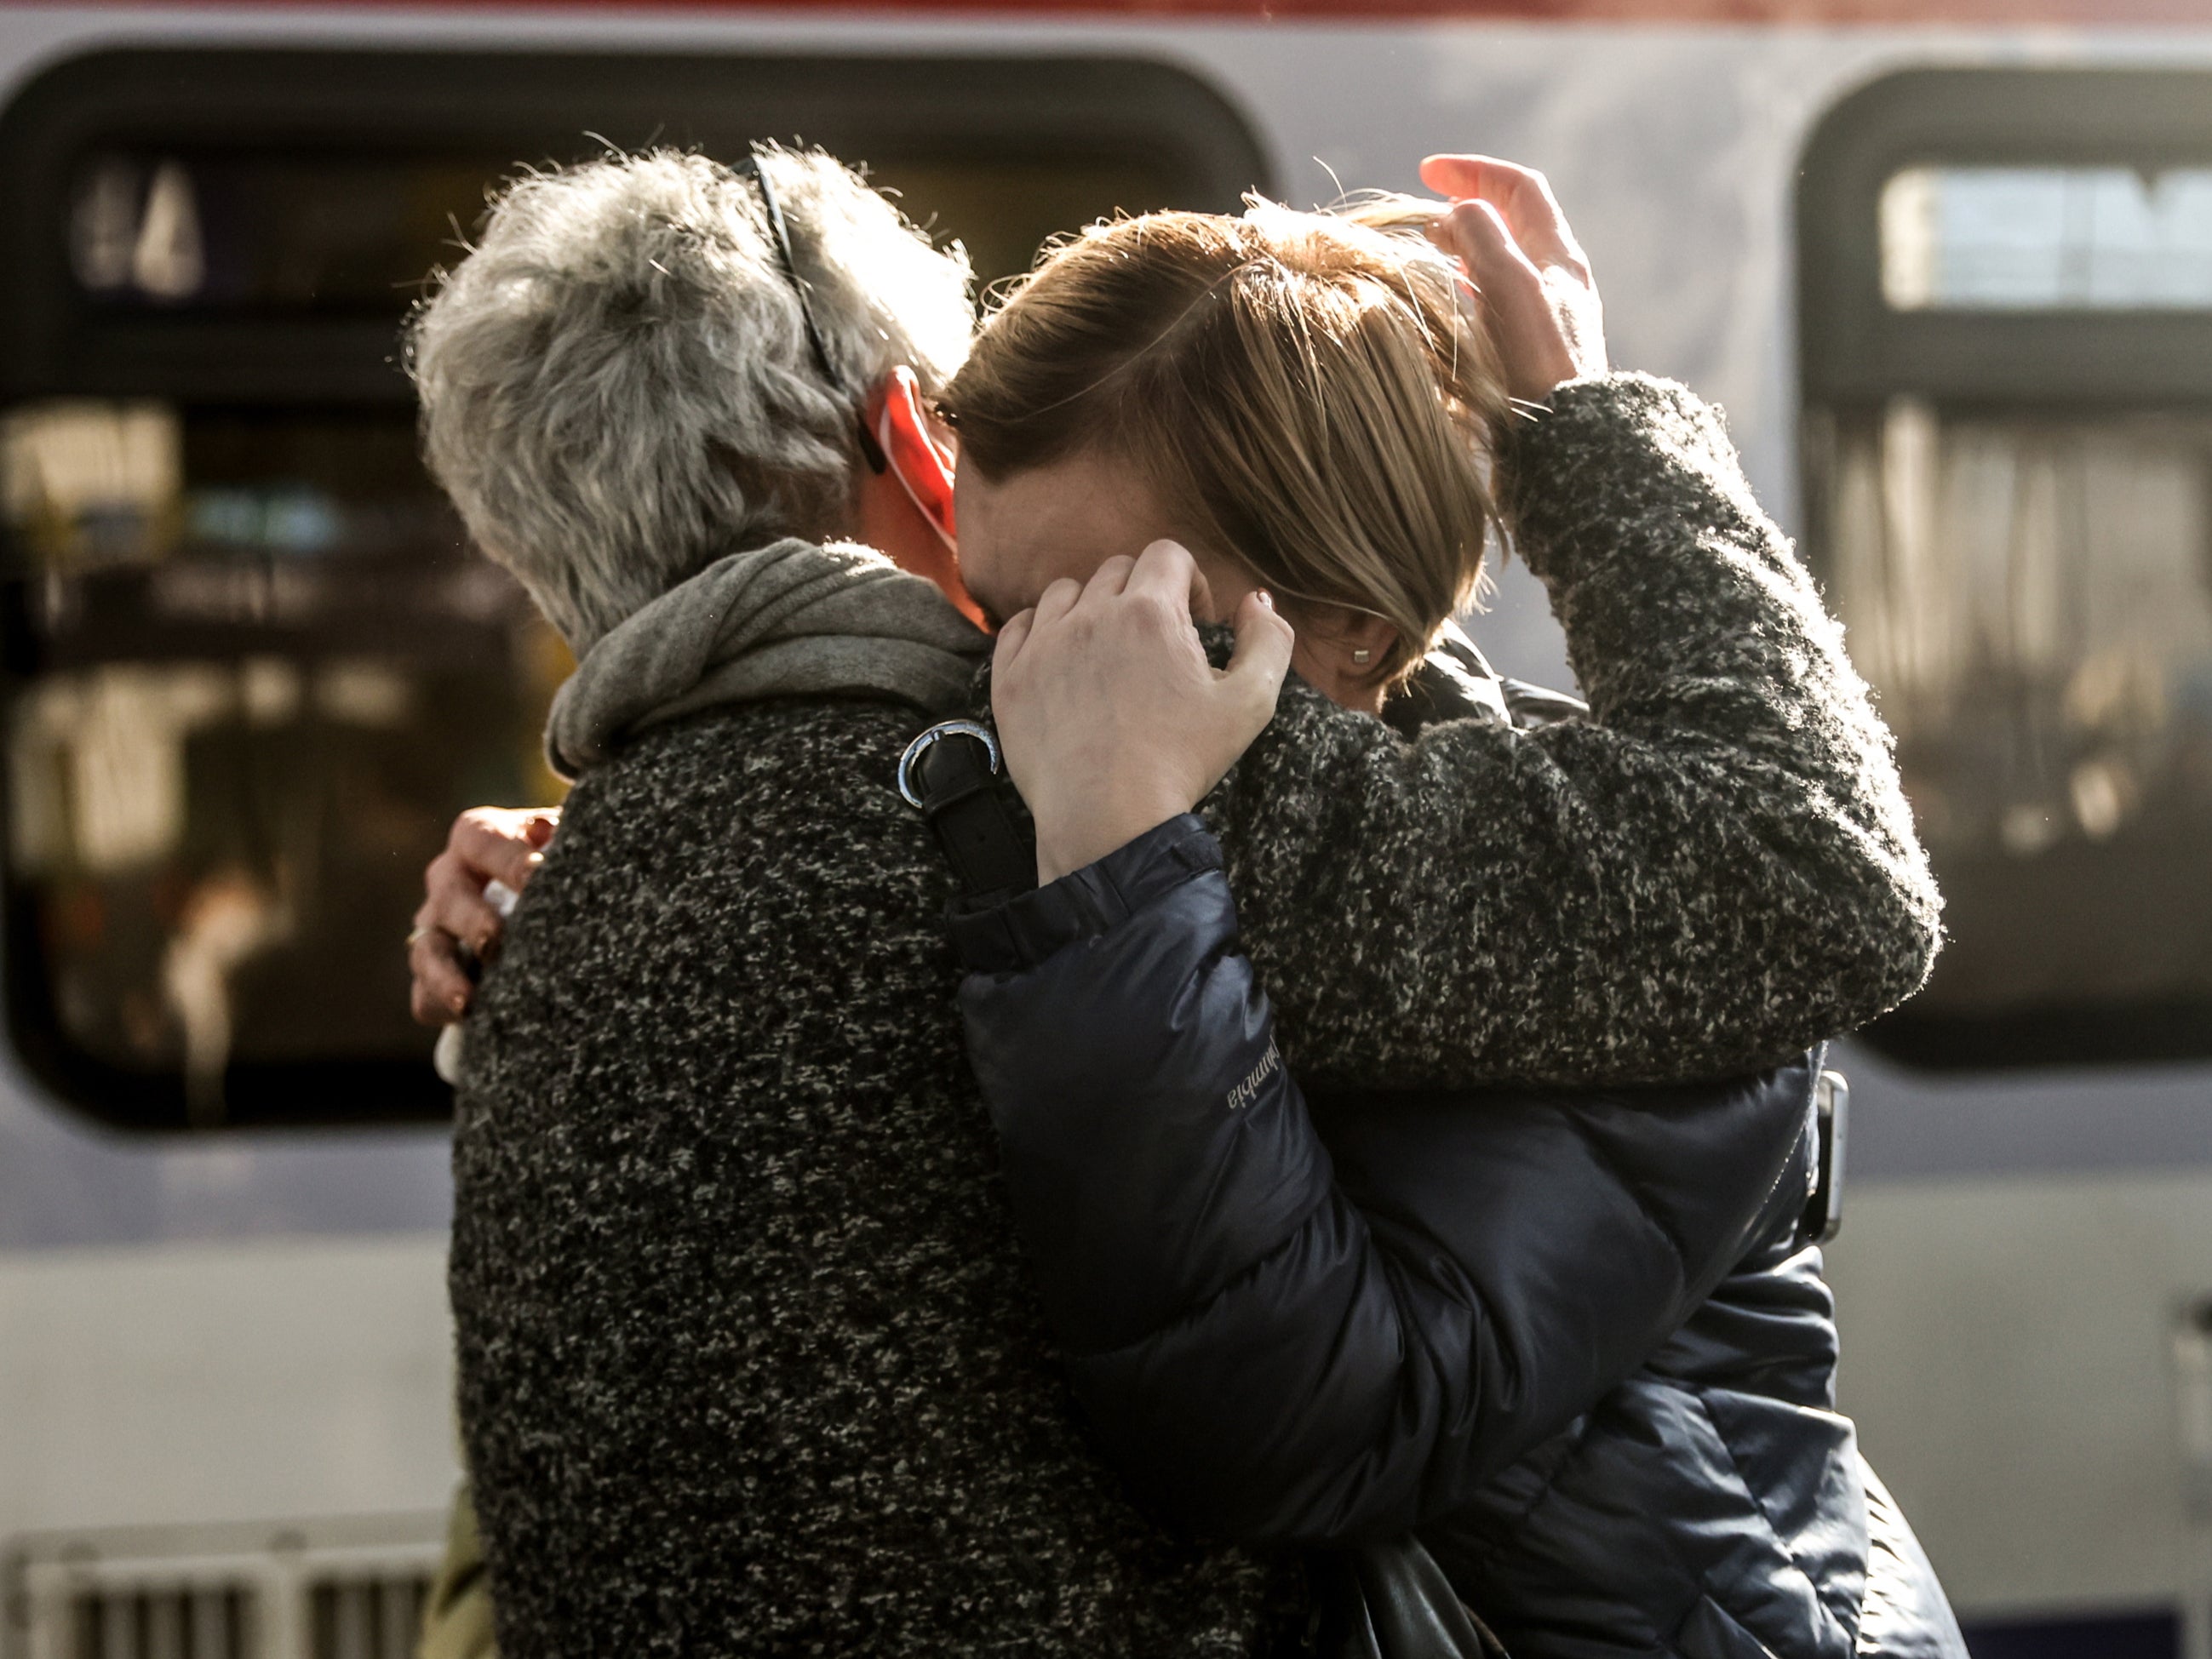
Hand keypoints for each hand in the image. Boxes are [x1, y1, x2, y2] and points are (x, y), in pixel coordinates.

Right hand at [409, 806, 559, 1024]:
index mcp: (479, 838)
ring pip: (427, 951)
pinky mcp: (433, 975)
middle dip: (472, 918)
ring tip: (468, 999)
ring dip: (444, 976)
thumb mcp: (566, 841)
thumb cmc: (560, 863)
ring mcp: (435, 928)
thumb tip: (562, 831)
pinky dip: (442, 1007)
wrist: (544, 907)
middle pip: (449, 895)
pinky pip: (425, 997)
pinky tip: (468, 1019)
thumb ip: (568, 833)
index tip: (537, 874)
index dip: (506, 857)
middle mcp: (449, 879)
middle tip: (495, 938)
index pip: (483, 840)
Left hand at [992, 540, 1293, 884]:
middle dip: (1142, 595)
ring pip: (1066, 592)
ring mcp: (1043, 644)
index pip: (1167, 555)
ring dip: (1091, 610)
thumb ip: (1269, 641)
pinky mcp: (1011, 677)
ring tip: (1107, 655)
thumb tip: (1255, 600)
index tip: (1193, 621)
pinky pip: (1019, 626)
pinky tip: (1064, 666)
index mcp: (1150, 613)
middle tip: (1154, 647)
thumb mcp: (1251, 704)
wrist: (1108, 821)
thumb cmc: (1182, 763)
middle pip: (1117, 570)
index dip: (1188, 581)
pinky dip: (1042, 634)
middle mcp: (1091, 615)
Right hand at [1419, 154, 1606, 403]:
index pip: (1518, 186)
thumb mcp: (1508, 283)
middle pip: (1511, 222)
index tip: (1428, 172)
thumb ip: (1481, 235)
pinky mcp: (1533, 350)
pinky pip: (1498, 300)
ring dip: (1465, 249)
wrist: (1568, 436)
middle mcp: (1557, 279)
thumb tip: (1458, 211)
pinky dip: (1469, 287)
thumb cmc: (1538, 361)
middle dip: (1466, 209)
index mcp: (1558, 254)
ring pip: (1503, 262)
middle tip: (1425, 220)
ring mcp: (1548, 315)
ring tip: (1431, 254)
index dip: (1473, 171)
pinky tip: (1450, 303)